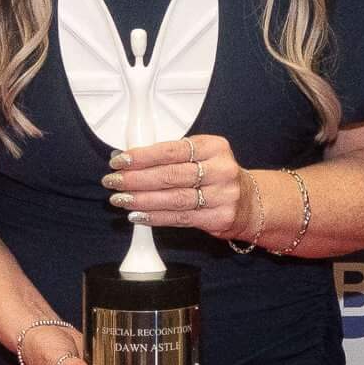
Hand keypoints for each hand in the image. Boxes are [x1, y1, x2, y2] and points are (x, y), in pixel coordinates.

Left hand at [103, 134, 249, 238]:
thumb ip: (172, 156)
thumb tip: (129, 160)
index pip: (172, 150)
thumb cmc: (217, 176)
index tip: (119, 160)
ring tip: (120, 199)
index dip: (142, 156)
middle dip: (136, 179)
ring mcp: (222, 196)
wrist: (250, 202)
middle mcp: (221, 170)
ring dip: (142, 200)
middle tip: (113, 181)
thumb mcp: (203, 156)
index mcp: (214, 147)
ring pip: (174, 198)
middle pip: (171, 175)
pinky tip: (137, 215)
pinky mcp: (219, 218)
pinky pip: (180, 218)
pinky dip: (155, 217)